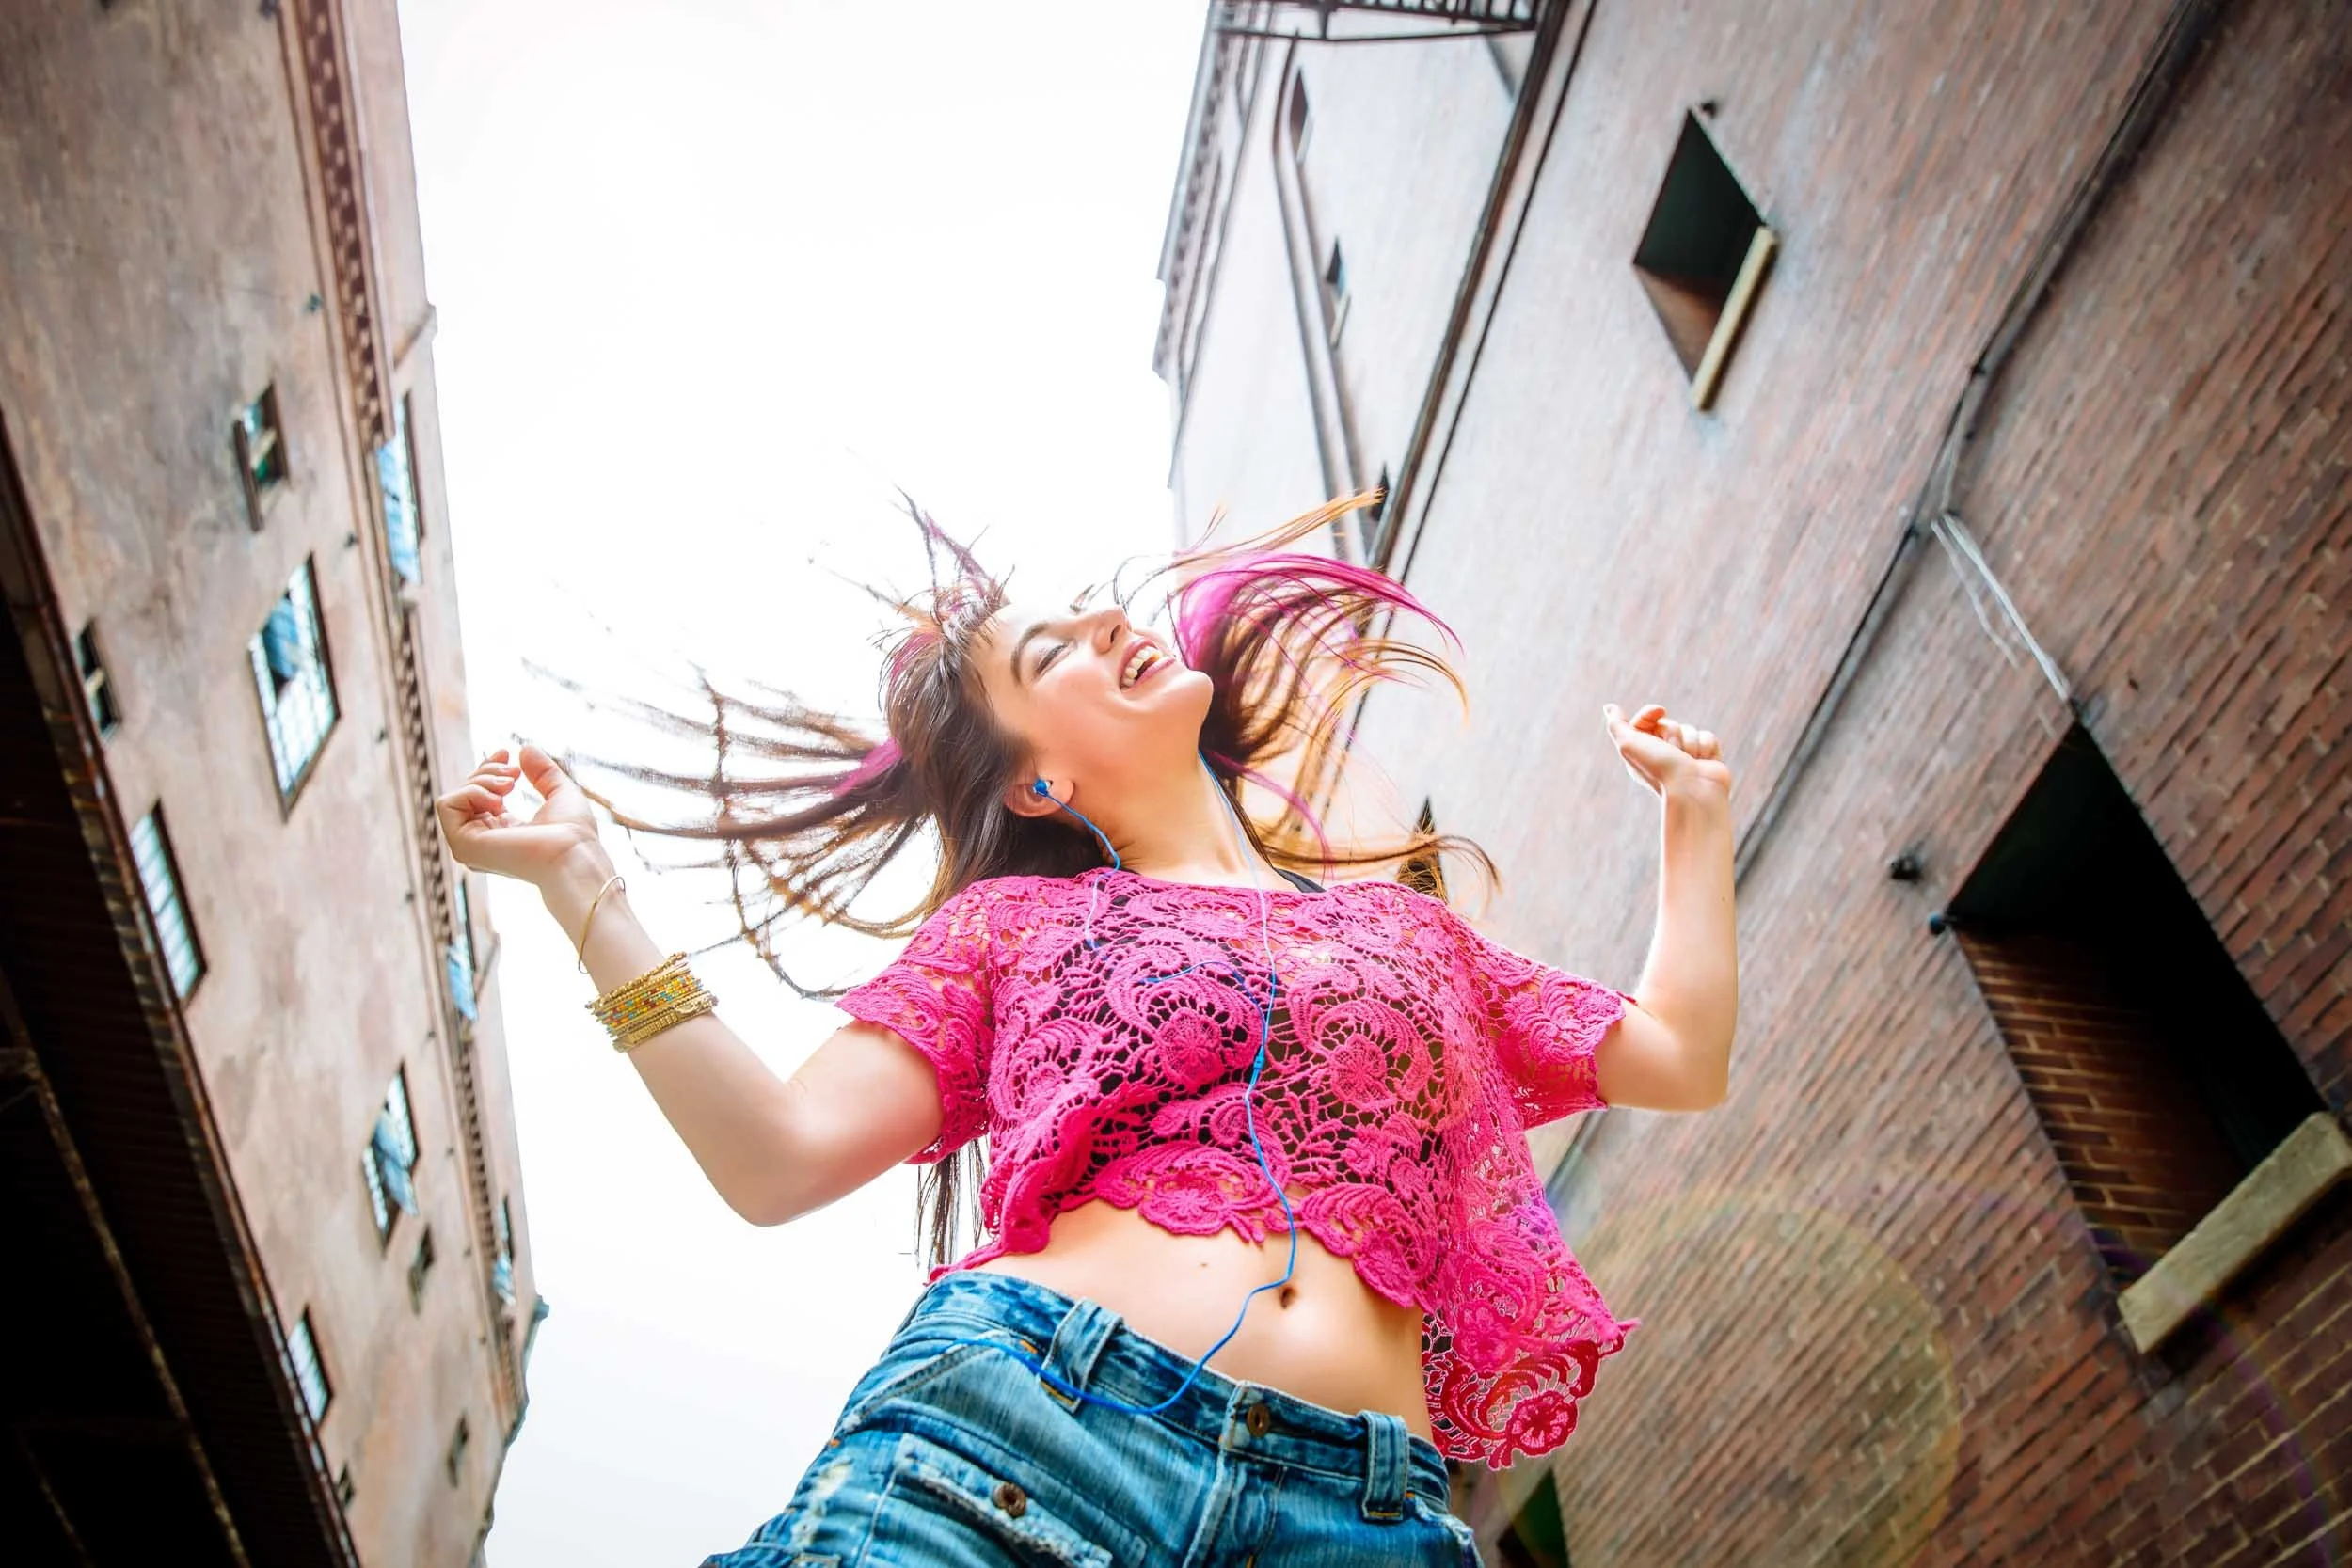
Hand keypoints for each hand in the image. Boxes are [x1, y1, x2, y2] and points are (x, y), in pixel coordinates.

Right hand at [434, 741, 601, 886]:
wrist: (573, 854)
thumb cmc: (574, 833)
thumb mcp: (560, 793)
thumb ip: (543, 773)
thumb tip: (525, 748)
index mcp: (503, 832)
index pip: (478, 797)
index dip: (487, 771)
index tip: (505, 753)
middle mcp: (482, 842)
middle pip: (464, 794)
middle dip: (487, 772)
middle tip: (514, 774)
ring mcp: (470, 846)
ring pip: (453, 798)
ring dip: (481, 781)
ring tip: (510, 785)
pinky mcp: (463, 846)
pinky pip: (447, 805)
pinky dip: (471, 792)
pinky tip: (497, 800)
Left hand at [1603, 702, 1732, 800]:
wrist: (1694, 791)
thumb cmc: (1660, 769)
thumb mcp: (1628, 744)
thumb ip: (1617, 724)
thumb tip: (1609, 707)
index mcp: (1641, 753)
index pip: (1645, 720)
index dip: (1651, 713)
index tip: (1659, 712)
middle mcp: (1662, 756)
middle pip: (1669, 724)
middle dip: (1673, 733)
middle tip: (1673, 752)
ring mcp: (1685, 758)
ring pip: (1690, 729)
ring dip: (1690, 742)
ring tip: (1689, 762)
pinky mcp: (1705, 759)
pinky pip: (1707, 737)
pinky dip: (1706, 747)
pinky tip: (1702, 763)